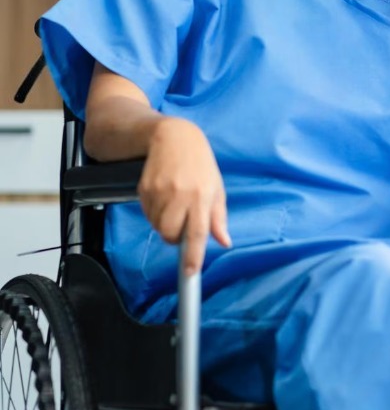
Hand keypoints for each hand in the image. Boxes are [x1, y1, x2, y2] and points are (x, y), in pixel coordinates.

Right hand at [137, 118, 230, 274]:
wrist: (174, 137)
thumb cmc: (199, 164)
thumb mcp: (216, 187)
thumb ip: (218, 217)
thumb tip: (224, 241)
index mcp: (202, 196)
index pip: (197, 233)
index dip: (193, 255)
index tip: (190, 272)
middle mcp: (181, 195)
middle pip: (170, 234)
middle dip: (173, 237)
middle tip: (180, 224)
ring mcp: (161, 191)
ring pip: (156, 225)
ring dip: (163, 222)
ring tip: (173, 202)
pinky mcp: (145, 188)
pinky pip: (147, 213)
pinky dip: (154, 211)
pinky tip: (163, 195)